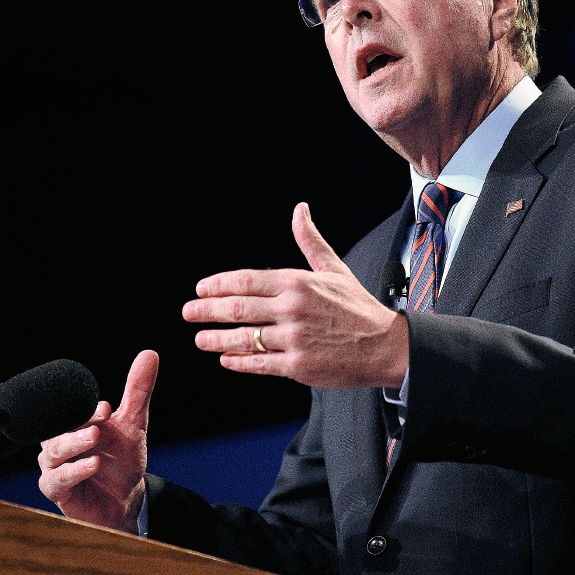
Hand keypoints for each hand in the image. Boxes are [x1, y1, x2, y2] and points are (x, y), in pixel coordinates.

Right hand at [37, 350, 157, 532]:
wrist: (123, 499)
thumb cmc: (122, 459)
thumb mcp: (134, 424)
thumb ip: (138, 391)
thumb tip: (150, 354)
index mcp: (76, 424)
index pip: (75, 412)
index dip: (90, 410)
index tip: (108, 408)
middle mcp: (60, 442)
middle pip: (58, 430)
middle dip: (78, 426)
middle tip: (98, 426)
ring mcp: (56, 466)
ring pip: (54, 453)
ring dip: (73, 445)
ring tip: (94, 440)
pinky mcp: (57, 489)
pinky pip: (58, 480)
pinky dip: (75, 472)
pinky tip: (93, 465)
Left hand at [183, 203, 408, 388]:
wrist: (386, 346)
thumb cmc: (358, 307)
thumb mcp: (334, 269)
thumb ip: (310, 241)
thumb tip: (299, 209)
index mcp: (298, 282)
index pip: (246, 280)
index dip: (217, 286)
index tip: (201, 290)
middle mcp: (293, 309)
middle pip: (238, 308)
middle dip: (207, 311)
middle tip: (188, 313)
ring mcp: (294, 339)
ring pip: (244, 338)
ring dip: (216, 339)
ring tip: (200, 339)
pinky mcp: (298, 366)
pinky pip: (259, 364)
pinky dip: (238, 361)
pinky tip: (226, 358)